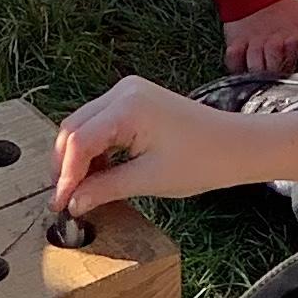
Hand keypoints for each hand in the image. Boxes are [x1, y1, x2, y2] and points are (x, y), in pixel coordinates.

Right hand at [53, 76, 252, 217]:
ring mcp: (128, 93)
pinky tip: (99, 175)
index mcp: (127, 107)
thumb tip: (73, 203)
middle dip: (66, 166)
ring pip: (83, 126)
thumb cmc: (203, 160)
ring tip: (81, 192)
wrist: (237, 146)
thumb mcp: (148, 180)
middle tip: (65, 200)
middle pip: (73, 128)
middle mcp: (123, 91)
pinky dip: (94, 150)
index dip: (65, 176)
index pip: (78, 141)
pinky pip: (100, 124)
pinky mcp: (134, 101)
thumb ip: (105, 189)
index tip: (60, 205)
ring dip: (78, 159)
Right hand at [222, 0, 297, 77]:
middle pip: (271, 68)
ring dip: (256, 74)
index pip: (292, 61)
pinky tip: (244, 69)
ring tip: (260, 79)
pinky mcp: (236, 42)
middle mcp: (272, 42)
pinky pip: (233, 61)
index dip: (291, 70)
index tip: (291, 76)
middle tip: (275, 82)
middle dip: (273, 77)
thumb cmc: (286, 9)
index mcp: (294, 38)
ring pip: (252, 66)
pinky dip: (237, 68)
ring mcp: (253, 43)